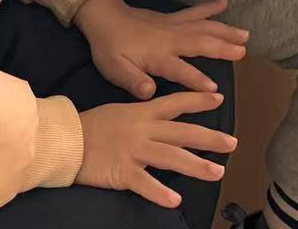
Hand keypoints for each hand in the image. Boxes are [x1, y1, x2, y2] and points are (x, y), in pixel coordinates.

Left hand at [75, 0, 249, 99]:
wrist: (104, 18)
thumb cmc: (110, 48)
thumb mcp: (114, 69)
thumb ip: (133, 81)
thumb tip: (149, 92)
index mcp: (158, 55)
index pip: (181, 69)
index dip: (197, 80)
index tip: (215, 90)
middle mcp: (170, 38)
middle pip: (200, 43)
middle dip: (222, 48)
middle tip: (242, 52)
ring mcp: (173, 25)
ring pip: (204, 26)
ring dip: (225, 30)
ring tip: (245, 35)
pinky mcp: (172, 18)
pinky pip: (194, 12)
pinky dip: (210, 7)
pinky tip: (225, 3)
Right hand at [76, 93, 236, 208]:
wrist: (64, 139)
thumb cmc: (90, 126)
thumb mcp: (119, 112)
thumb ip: (141, 116)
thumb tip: (160, 120)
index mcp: (141, 112)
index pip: (175, 104)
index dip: (198, 101)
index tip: (219, 99)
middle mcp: (142, 130)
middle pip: (182, 133)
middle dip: (210, 138)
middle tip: (232, 143)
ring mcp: (133, 151)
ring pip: (172, 157)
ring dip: (196, 166)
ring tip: (217, 172)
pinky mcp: (122, 172)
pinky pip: (145, 183)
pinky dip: (160, 193)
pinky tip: (175, 200)